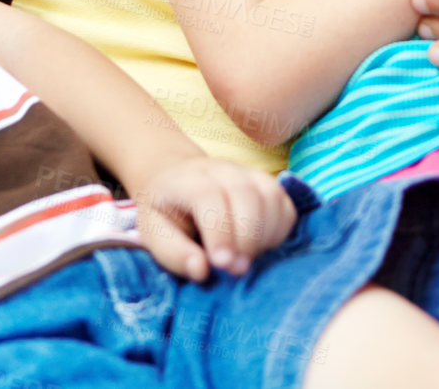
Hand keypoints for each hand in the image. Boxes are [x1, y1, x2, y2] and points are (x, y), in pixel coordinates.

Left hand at [133, 158, 295, 280]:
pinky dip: (280, 229)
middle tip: (237, 269)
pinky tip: (263, 247)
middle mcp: (221, 169)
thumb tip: (201, 270)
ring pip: (270, 196)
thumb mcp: (154, 233)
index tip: (222, 263)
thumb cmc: (168, 213)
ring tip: (248, 259)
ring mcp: (248, 172)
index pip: (209, 196)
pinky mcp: (267, 183)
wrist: (180, 181)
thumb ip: (174, 253)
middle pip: (245, 194)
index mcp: (188, 180)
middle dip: (246, 237)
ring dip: (265, 235)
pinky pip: (284, 203)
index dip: (220, 230)